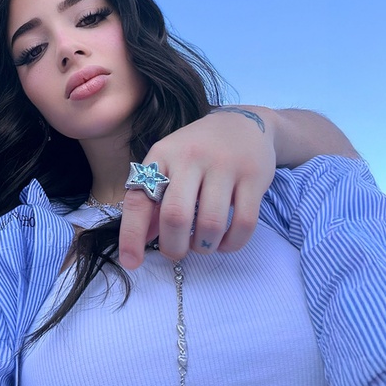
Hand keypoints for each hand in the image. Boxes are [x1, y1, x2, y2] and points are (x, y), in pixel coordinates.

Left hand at [118, 107, 275, 267]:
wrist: (243, 122)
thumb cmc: (197, 149)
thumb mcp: (169, 164)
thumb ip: (154, 199)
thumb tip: (141, 240)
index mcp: (162, 155)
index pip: (139, 198)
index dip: (132, 234)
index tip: (131, 262)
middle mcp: (190, 157)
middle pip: (175, 216)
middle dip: (173, 247)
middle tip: (177, 251)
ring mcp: (224, 165)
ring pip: (211, 224)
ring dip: (204, 247)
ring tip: (202, 244)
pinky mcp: (254, 176)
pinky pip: (244, 223)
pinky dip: (232, 244)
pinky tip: (224, 242)